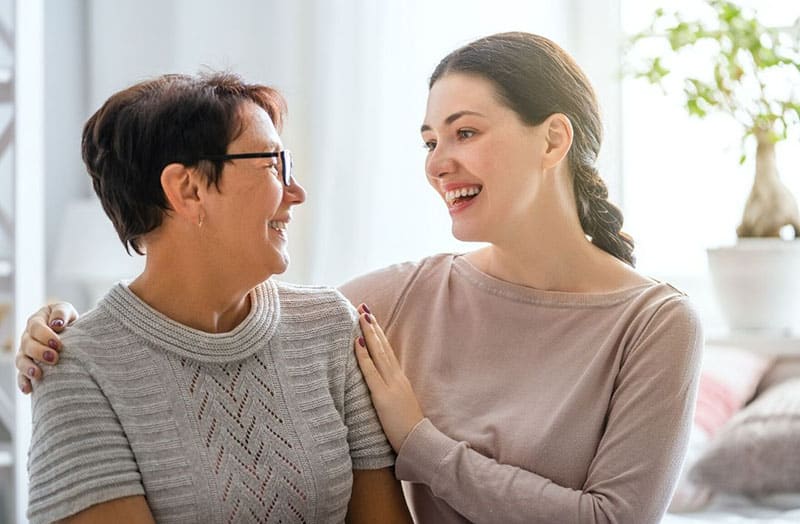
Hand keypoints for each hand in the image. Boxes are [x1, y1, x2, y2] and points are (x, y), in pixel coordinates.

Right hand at [16, 302, 78, 393]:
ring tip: (38, 374)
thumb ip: (61, 313)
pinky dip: (23, 382)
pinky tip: (28, 390)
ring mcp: (26, 352)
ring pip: (21, 360)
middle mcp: (28, 337)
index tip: (58, 344)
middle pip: (27, 344)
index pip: (35, 327)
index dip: (45, 335)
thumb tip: (56, 324)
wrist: (71, 333)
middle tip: (54, 358)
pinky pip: (21, 375)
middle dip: (39, 352)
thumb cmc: (67, 320)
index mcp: (37, 321)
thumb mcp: (66, 310)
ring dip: (28, 368)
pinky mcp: (29, 366)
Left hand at [354, 304, 422, 451]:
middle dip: (372, 326)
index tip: (370, 317)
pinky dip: (363, 356)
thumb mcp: (400, 403)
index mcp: (399, 379)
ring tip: (360, 315)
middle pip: (382, 346)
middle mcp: (396, 377)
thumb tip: (381, 385)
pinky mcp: (382, 397)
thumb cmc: (408, 428)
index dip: (378, 333)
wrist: (419, 443)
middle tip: (363, 307)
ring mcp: (390, 385)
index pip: (387, 351)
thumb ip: (392, 391)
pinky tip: (356, 342)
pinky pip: (370, 372)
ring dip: (368, 333)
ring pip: (378, 353)